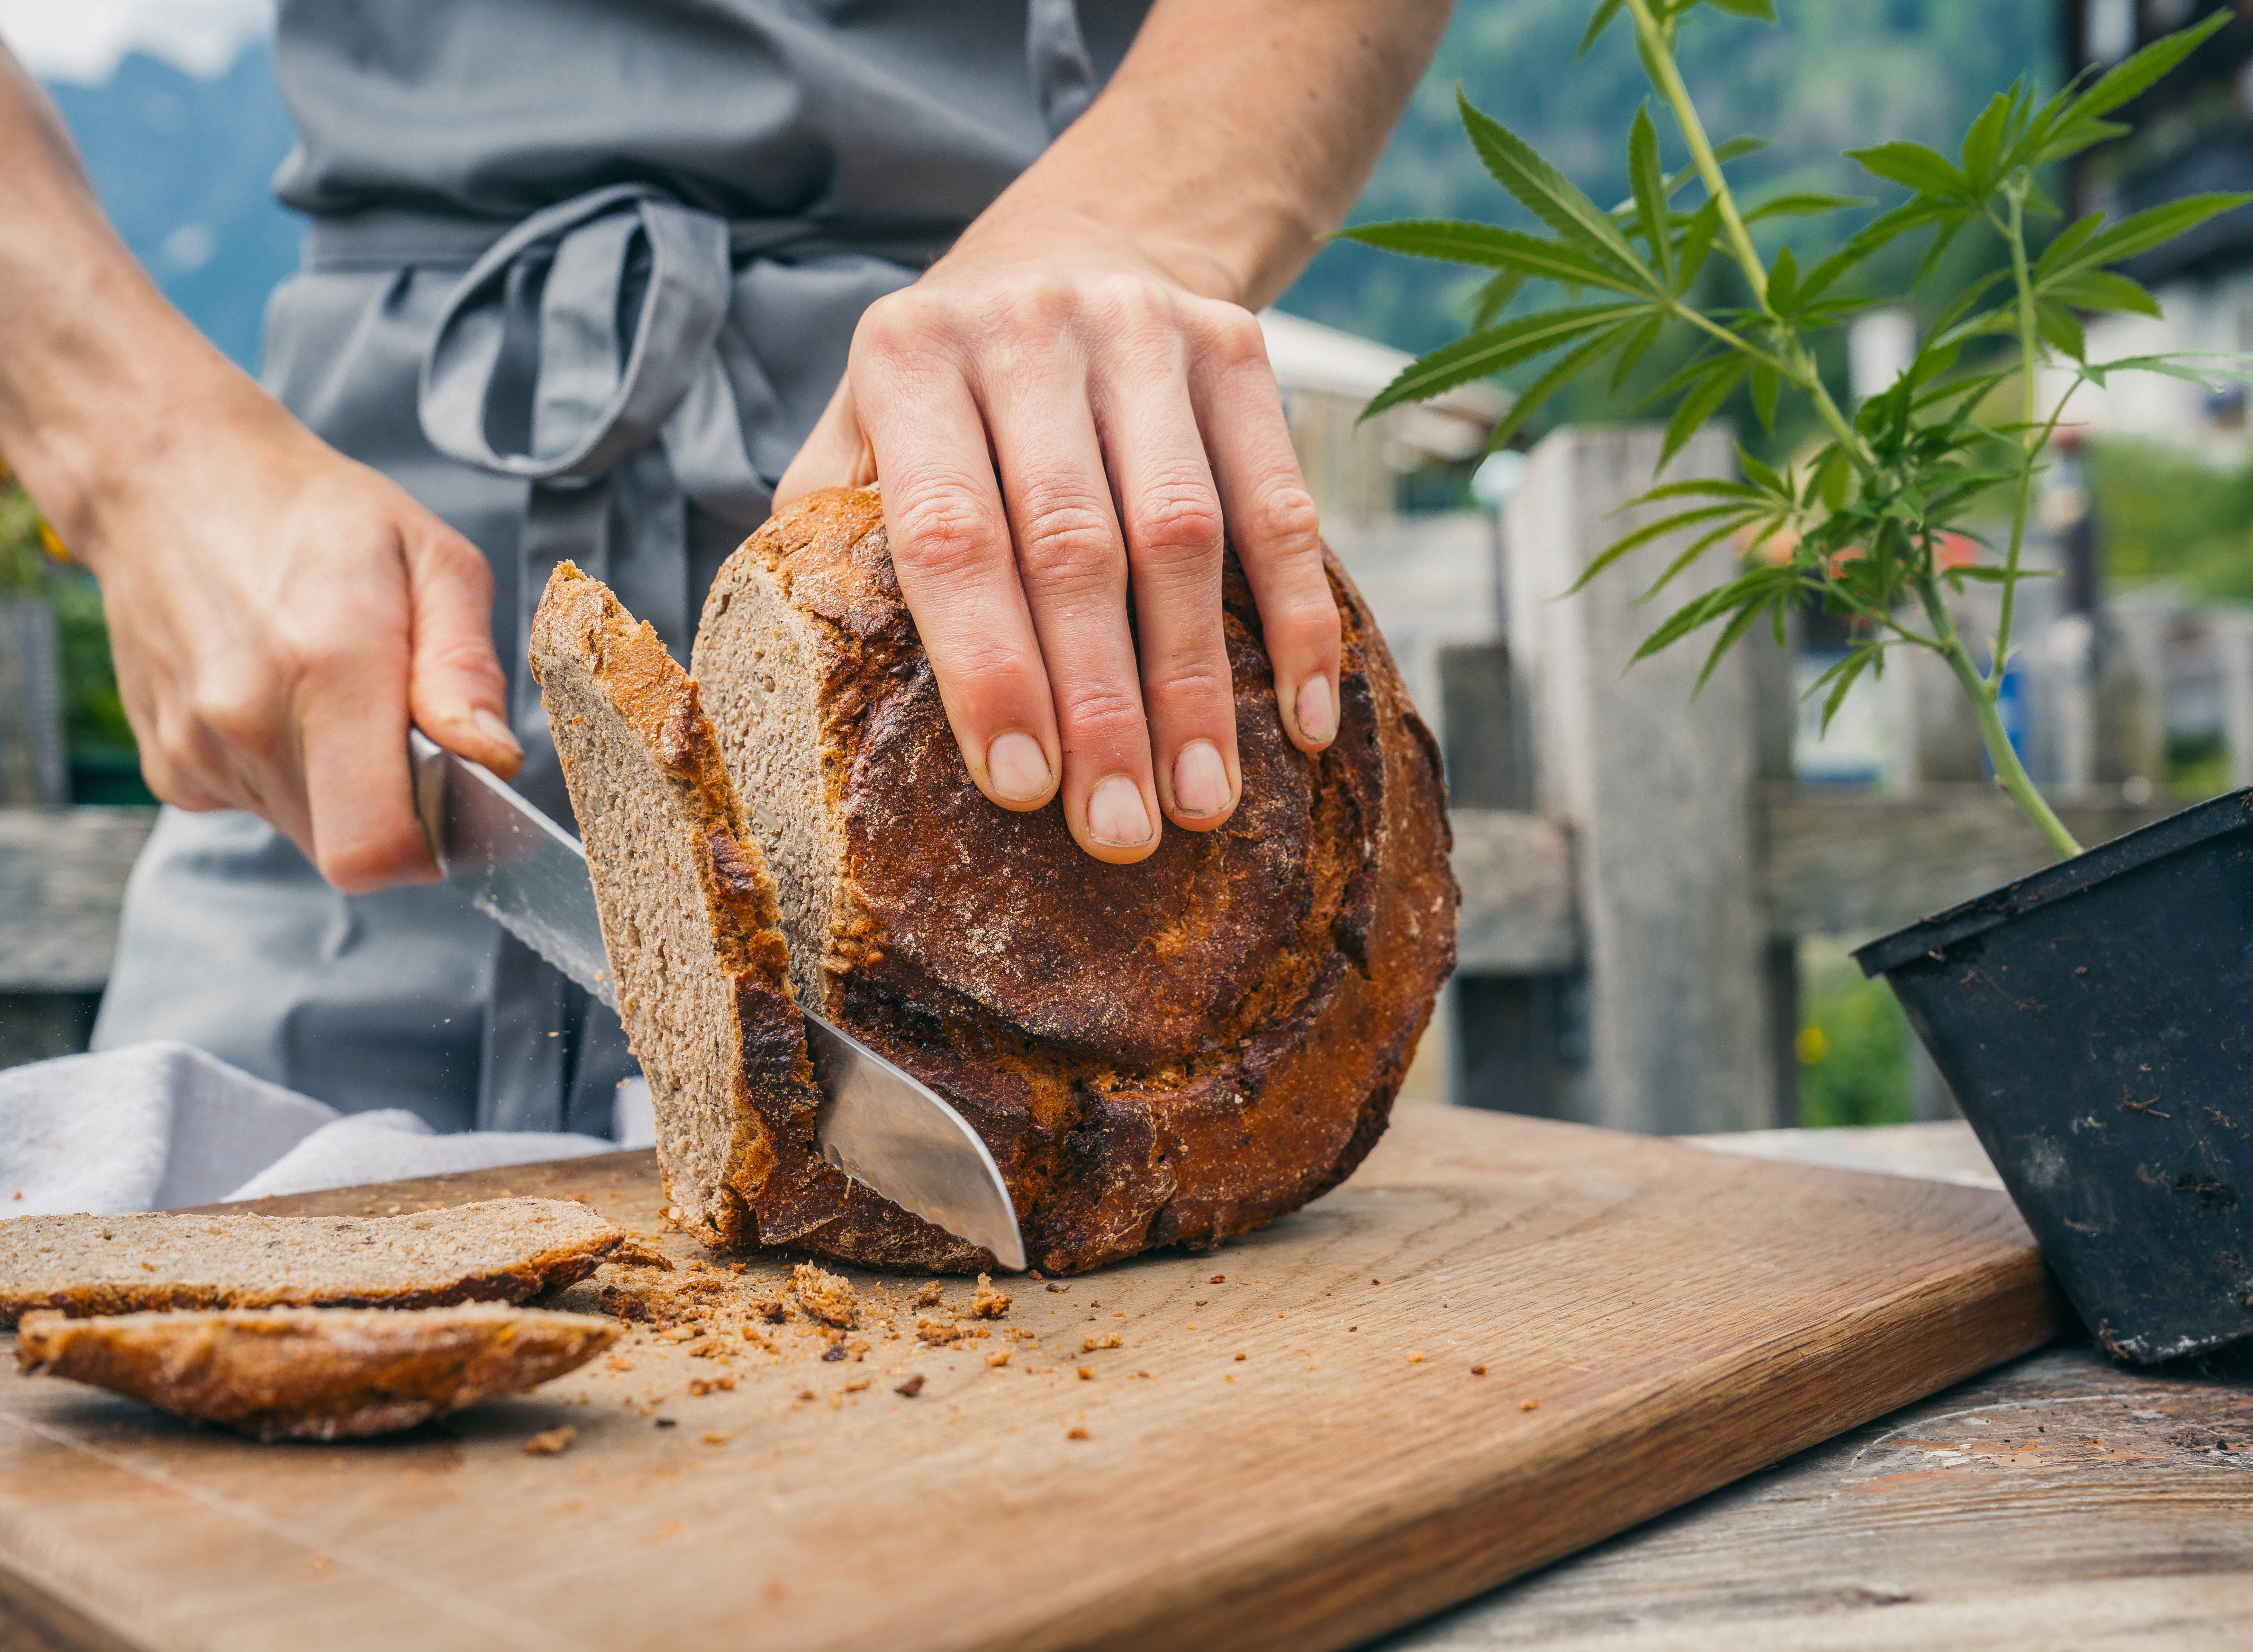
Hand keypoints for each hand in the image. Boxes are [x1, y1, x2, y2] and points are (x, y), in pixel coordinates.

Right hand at [63, 384, 521, 892]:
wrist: (173, 481)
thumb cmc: (316, 515)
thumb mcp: (433, 559)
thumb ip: (464, 667)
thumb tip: (490, 757)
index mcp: (328, 665)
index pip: (378, 845)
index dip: (432, 846)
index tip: (455, 796)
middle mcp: (247, 719)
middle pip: (349, 847)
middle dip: (396, 810)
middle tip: (399, 726)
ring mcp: (197, 748)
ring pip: (306, 830)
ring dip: (343, 790)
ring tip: (336, 696)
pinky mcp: (169, 765)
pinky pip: (256, 806)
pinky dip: (288, 775)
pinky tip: (284, 701)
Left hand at [775, 237, 1340, 865]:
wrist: (1077, 245)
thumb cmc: (954, 392)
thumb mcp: (864, 431)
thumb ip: (830, 537)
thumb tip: (807, 686)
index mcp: (909, 356)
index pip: (948, 532)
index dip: (986, 664)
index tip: (1018, 784)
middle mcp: (1025, 329)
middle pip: (1072, 545)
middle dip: (1098, 705)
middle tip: (1116, 833)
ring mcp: (1143, 330)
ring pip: (1181, 535)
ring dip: (1197, 685)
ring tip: (1201, 803)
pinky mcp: (1237, 349)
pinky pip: (1280, 504)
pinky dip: (1298, 619)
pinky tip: (1303, 720)